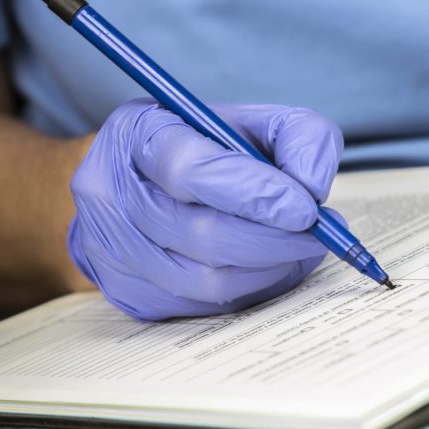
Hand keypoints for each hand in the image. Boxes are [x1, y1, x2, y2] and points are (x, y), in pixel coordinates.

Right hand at [68, 99, 342, 319]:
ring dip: (267, 269)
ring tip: (297, 249)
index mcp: (138, 134)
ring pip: (205, 281)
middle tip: (317, 235)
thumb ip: (299, 138)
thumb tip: (313, 189)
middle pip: (202, 235)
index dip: (255, 194)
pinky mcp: (126, 293)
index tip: (305, 209)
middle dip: (273, 240)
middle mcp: (111, 194)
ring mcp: (111, 250)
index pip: (192, 170)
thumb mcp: (255, 121)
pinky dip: (249, 290)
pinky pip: (201, 307)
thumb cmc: (208, 148)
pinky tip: (267, 267)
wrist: (141, 181)